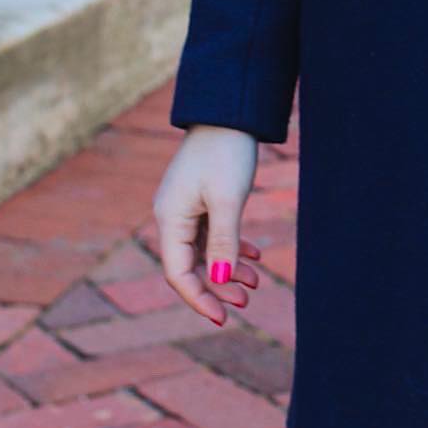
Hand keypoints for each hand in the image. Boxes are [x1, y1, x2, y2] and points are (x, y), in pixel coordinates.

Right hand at [154, 125, 262, 324]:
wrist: (230, 109)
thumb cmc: (226, 151)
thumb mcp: (228, 199)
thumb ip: (225, 241)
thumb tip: (221, 282)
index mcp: (170, 218)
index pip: (178, 273)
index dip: (199, 298)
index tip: (223, 317)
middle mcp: (172, 215)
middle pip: (191, 265)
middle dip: (217, 286)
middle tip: (246, 302)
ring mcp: (186, 206)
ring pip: (205, 249)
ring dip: (229, 266)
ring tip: (256, 282)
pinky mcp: (201, 196)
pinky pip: (213, 231)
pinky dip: (232, 245)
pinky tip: (254, 255)